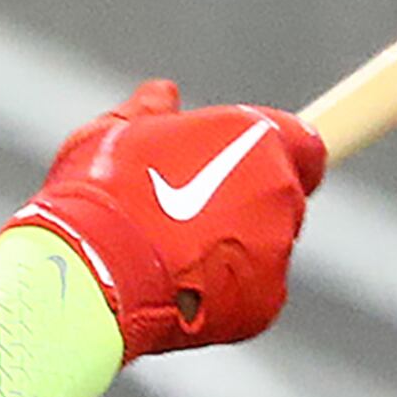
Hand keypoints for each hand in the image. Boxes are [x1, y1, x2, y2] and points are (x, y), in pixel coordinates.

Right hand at [13, 82, 325, 358]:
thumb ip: (150, 112)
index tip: (245, 169)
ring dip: (234, 250)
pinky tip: (180, 291)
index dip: (277, 157)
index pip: (302, 145)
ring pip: (266, 250)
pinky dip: (226, 294)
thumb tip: (162, 94)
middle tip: (190, 217)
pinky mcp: (265, 302)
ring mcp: (275, 251)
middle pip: (281, 200)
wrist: (93, 273)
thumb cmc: (101, 193)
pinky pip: (253, 293)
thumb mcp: (115, 134)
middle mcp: (279, 192)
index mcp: (255, 139)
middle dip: (246, 205)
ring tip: (175, 258)